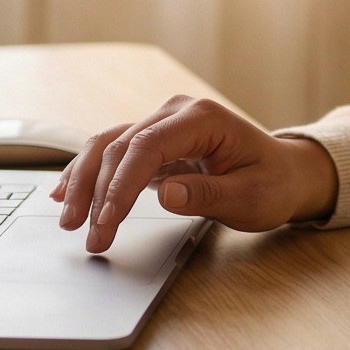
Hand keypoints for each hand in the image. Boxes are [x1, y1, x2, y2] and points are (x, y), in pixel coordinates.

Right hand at [52, 95, 340, 252]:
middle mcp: (175, 113)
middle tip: (90, 237)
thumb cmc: (272, 183)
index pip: (146, 147)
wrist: (285, 173)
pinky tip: (65, 193)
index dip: (121, 185)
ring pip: (107, 146)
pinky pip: (113, 153)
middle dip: (98, 193)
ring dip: (84, 182)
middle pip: (120, 146)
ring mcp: (162, 124)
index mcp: (202, 118)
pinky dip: (88, 173)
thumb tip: (166, 194)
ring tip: (68, 220)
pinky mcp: (154, 142)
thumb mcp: (250, 197)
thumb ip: (208, 194)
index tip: (108, 221)